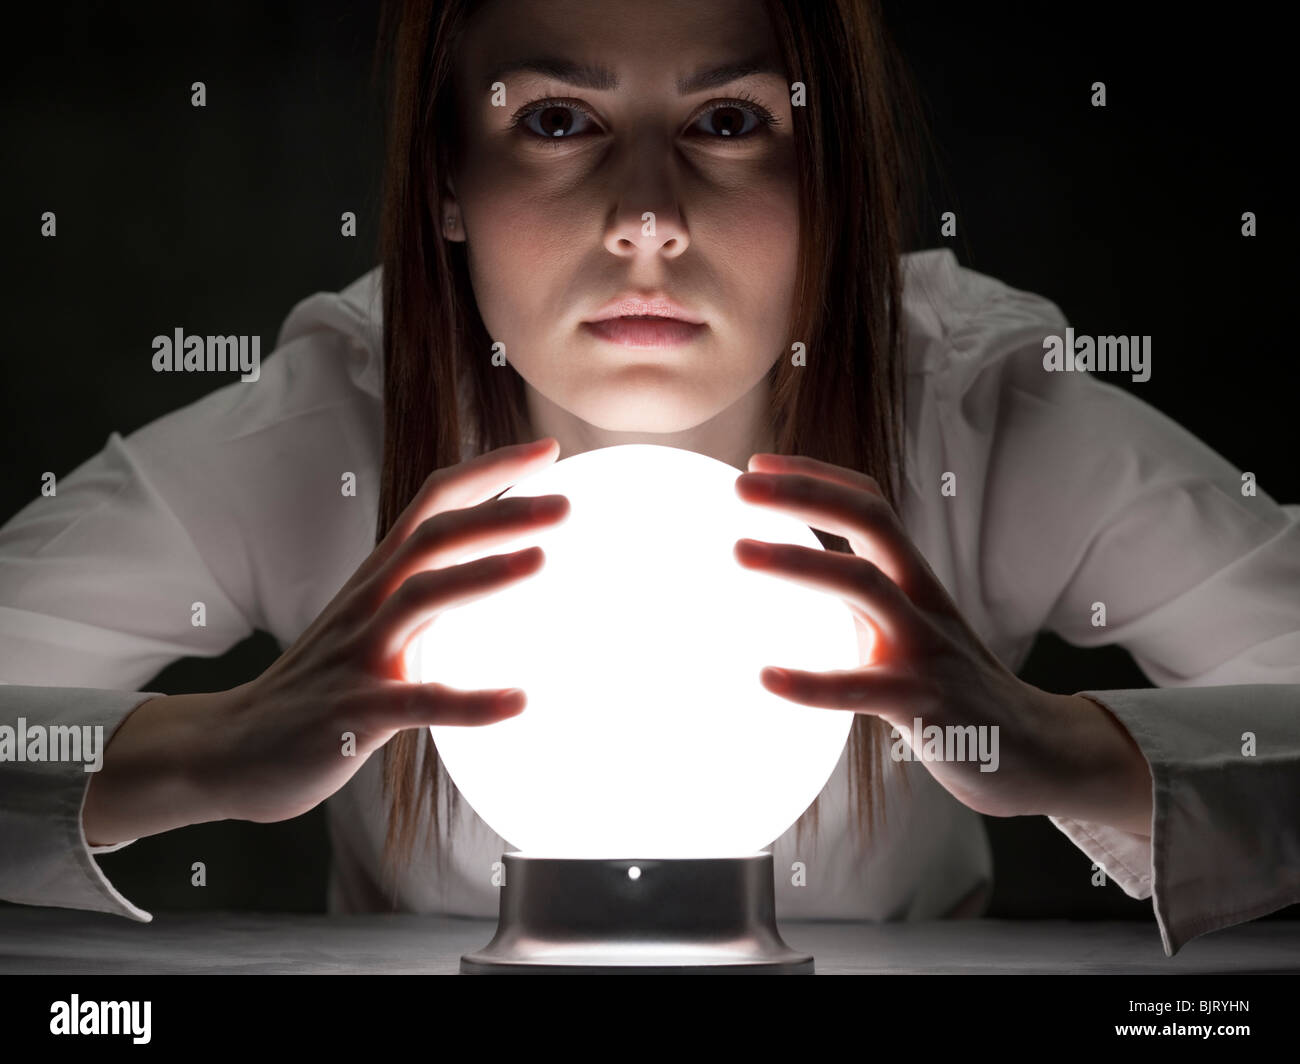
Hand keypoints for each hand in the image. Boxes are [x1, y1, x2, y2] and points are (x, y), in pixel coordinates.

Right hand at [204, 437, 569, 825]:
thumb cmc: (319, 685)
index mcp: (376, 576)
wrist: (231, 747)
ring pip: (419, 599)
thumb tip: (493, 575)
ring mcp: (358, 654)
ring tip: (543, 562)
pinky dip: (469, 702)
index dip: (488, 471)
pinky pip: (416, 703)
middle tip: (566, 504)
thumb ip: (423, 594)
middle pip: (433, 538)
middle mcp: (367, 602)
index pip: (433, 502)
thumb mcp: (370, 623)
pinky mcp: (352, 712)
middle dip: (498, 514)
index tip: (549, 452)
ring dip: (481, 576)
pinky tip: (520, 701)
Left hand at [733, 452, 1151, 833]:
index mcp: (915, 578)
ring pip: (866, 586)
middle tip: (740, 485)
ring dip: (799, 562)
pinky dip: (811, 683)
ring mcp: (927, 648)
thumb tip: (791, 573)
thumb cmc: (951, 686)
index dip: (816, 475)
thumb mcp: (909, 626)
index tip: (756, 462)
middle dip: (805, 494)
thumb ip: (862, 598)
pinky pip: (862, 689)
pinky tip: (764, 677)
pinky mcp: (926, 704)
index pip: (870, 503)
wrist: (1031, 750)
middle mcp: (924, 599)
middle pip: (870, 522)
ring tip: (738, 552)